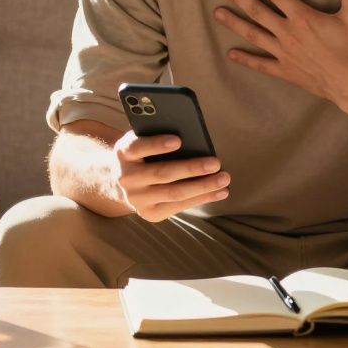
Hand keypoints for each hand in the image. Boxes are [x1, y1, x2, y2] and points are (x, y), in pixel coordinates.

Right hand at [111, 131, 230, 222]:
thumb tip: (193, 136)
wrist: (123, 182)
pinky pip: (179, 206)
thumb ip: (158, 135)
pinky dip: (202, 198)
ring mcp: (137, 199)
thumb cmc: (143, 153)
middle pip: (162, 173)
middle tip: (215, 163)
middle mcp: (126, 178)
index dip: (156, 144)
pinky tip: (220, 192)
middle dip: (191, 168)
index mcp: (123, 153)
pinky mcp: (149, 213)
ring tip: (224, 179)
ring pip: (174, 193)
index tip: (178, 140)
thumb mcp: (143, 140)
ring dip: (203, 187)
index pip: (137, 147)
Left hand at [214, 0, 347, 109]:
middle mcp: (288, 33)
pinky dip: (246, 59)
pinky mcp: (284, 70)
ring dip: (234, 23)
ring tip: (217, 13)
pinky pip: (261, 64)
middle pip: (257, 11)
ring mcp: (283, 53)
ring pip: (254, 34)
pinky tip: (231, 54)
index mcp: (302, 17)